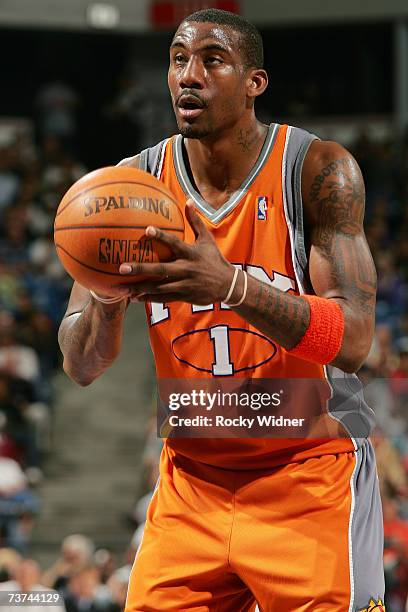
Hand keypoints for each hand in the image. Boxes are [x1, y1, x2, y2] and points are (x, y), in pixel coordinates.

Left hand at [118, 201, 233, 304]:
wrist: (228, 285)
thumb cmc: (214, 259)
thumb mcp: (207, 239)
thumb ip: (195, 221)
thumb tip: (188, 200)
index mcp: (190, 254)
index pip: (174, 243)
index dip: (161, 236)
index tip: (146, 230)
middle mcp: (186, 269)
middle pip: (160, 269)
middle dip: (141, 268)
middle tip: (122, 267)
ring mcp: (184, 285)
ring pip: (158, 287)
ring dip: (139, 288)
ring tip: (122, 288)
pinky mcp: (184, 296)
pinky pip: (163, 298)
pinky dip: (148, 298)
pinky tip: (134, 297)